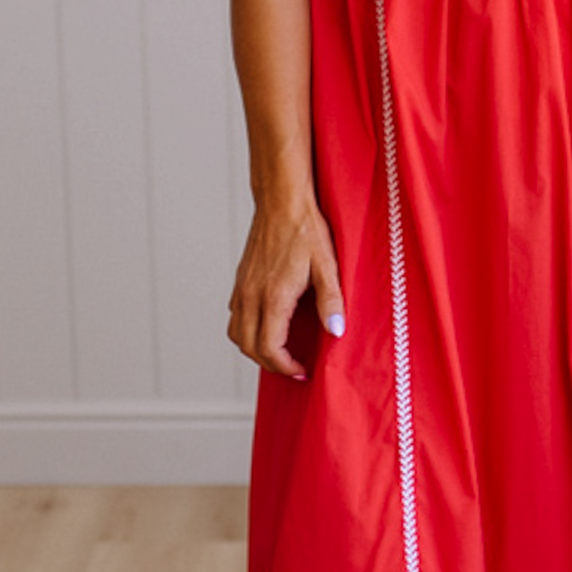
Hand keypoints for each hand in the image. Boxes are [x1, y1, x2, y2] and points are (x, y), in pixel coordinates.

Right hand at [228, 200, 344, 377]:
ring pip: (237, 335)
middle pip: (249, 347)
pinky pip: (236, 317)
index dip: (285, 366)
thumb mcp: (327, 265)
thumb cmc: (305, 229)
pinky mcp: (240, 281)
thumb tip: (336, 331)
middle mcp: (251, 295)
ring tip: (281, 352)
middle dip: (271, 364)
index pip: (269, 348)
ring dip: (256, 350)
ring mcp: (242, 288)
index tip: (303, 370)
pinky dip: (248, 331)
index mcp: (273, 296)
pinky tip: (269, 326)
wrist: (281, 201)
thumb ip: (331, 301)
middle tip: (295, 367)